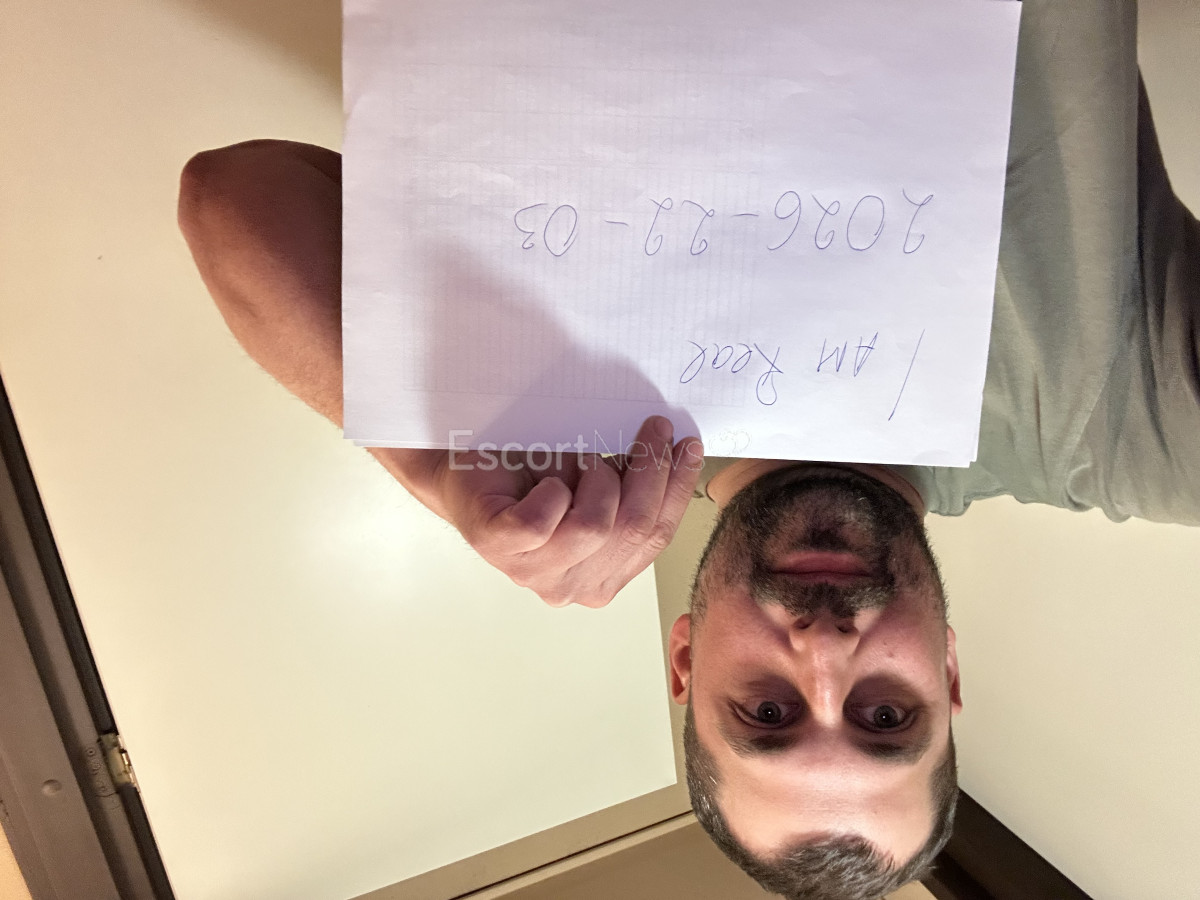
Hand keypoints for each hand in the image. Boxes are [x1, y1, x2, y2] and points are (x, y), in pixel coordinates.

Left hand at [389, 417, 703, 607]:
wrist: (465, 469)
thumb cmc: (530, 478)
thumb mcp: (597, 483)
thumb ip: (635, 486)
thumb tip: (679, 452)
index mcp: (602, 580)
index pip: (655, 538)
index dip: (676, 489)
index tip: (687, 445)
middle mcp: (570, 588)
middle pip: (633, 529)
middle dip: (650, 472)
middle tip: (652, 430)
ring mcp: (532, 573)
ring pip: (595, 527)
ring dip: (598, 478)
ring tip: (584, 457)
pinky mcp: (497, 547)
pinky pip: (543, 521)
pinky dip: (553, 490)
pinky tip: (549, 478)